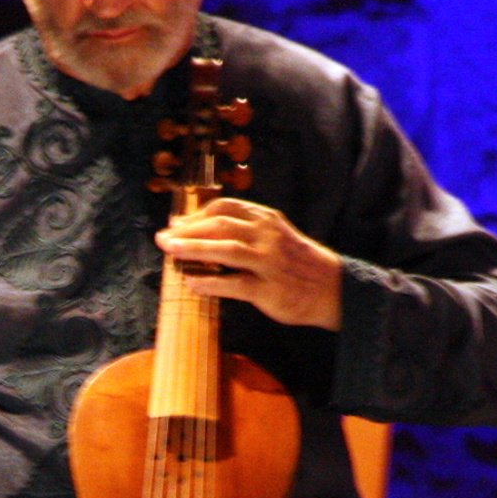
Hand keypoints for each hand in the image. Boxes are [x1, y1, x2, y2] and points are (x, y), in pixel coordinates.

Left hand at [156, 197, 343, 329]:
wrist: (333, 288)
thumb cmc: (297, 262)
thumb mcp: (276, 235)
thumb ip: (246, 229)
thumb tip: (204, 231)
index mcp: (266, 219)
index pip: (224, 208)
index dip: (196, 215)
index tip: (176, 223)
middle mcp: (267, 236)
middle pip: (220, 225)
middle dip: (187, 230)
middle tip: (163, 237)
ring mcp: (268, 262)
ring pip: (225, 250)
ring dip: (193, 249)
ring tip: (170, 252)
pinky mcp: (268, 289)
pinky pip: (233, 283)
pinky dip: (209, 283)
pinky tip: (191, 283)